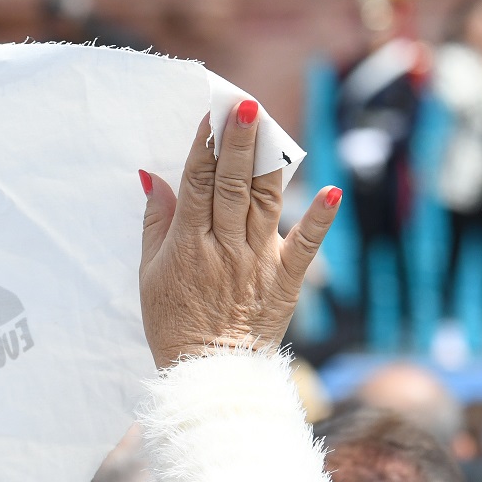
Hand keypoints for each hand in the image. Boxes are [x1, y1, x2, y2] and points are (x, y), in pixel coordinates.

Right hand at [138, 103, 340, 368]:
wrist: (207, 376)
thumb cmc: (173, 322)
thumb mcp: (148, 274)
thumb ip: (155, 223)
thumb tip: (154, 177)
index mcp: (188, 244)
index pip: (196, 184)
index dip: (203, 147)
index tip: (210, 115)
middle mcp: (225, 247)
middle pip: (232, 185)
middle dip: (238, 143)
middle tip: (244, 106)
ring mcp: (258, 262)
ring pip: (264, 203)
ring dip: (269, 163)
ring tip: (271, 126)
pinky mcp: (285, 281)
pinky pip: (305, 247)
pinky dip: (319, 220)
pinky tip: (333, 193)